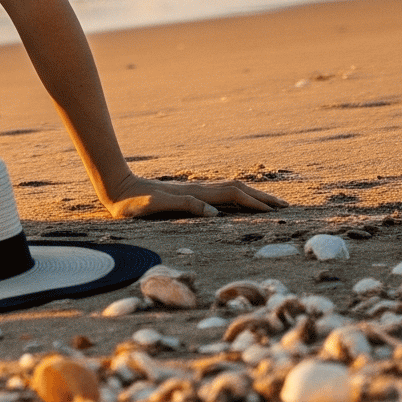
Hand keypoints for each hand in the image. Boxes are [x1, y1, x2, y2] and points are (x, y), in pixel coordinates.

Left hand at [98, 171, 287, 219]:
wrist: (116, 189)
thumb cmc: (132, 204)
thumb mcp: (154, 206)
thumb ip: (183, 205)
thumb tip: (213, 212)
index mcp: (194, 194)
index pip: (233, 195)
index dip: (254, 202)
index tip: (275, 210)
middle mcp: (198, 190)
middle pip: (237, 190)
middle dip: (261, 197)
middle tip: (285, 206)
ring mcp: (194, 192)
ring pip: (230, 191)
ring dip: (252, 196)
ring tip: (271, 205)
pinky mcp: (188, 197)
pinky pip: (220, 197)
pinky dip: (237, 199)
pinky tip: (241, 205)